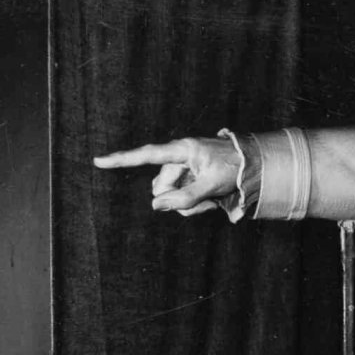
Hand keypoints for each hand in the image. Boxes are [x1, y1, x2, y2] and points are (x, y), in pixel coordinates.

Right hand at [93, 135, 238, 216]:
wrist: (255, 164)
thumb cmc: (235, 168)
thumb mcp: (211, 186)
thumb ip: (185, 197)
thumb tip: (157, 204)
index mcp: (182, 150)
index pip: (146, 155)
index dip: (121, 160)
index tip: (98, 160)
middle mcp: (180, 157)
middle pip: (162, 185)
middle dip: (178, 199)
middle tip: (205, 201)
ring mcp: (186, 168)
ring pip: (173, 194)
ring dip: (189, 203)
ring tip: (212, 200)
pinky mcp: (192, 177)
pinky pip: (184, 196)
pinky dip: (196, 202)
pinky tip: (212, 200)